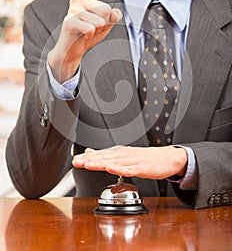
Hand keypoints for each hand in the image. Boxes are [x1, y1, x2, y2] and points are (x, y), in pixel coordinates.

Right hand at [48, 0, 121, 82]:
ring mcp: (72, 10)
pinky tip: (83, 35)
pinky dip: (91, 35)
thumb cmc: (89, 35)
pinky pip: (91, 27)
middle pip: (105, 8)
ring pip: (100, 19)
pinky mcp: (69, 21)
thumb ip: (113, 16)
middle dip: (105, 22)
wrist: (73, 50)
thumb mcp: (106, 25)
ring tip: (87, 32)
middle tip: (92, 28)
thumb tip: (114, 13)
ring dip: (97, 30)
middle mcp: (78, 0)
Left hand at [72, 145, 187, 179]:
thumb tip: (90, 153)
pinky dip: (120, 169)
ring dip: (101, 163)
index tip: (75, 160)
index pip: (101, 155)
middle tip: (77, 162)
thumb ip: (107, 155)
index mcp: (119, 153)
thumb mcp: (123, 155)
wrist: (166, 158)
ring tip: (89, 164)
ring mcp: (133, 161)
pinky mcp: (142, 168)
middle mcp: (124, 155)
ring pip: (115, 162)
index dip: (87, 158)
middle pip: (105, 158)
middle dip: (90, 160)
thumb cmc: (144, 158)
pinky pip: (130, 169)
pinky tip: (112, 169)